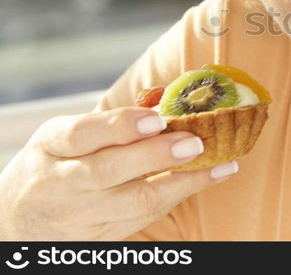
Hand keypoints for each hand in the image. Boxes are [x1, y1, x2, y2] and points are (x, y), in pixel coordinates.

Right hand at [0, 107, 238, 239]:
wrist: (19, 221)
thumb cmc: (55, 164)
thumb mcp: (64, 136)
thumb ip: (108, 124)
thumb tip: (167, 106)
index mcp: (51, 146)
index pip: (82, 135)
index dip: (121, 126)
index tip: (157, 119)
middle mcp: (62, 183)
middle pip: (108, 170)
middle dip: (155, 155)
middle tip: (194, 142)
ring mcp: (81, 215)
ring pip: (134, 202)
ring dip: (182, 181)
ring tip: (219, 163)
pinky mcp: (101, 236)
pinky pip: (144, 218)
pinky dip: (180, 196)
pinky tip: (209, 177)